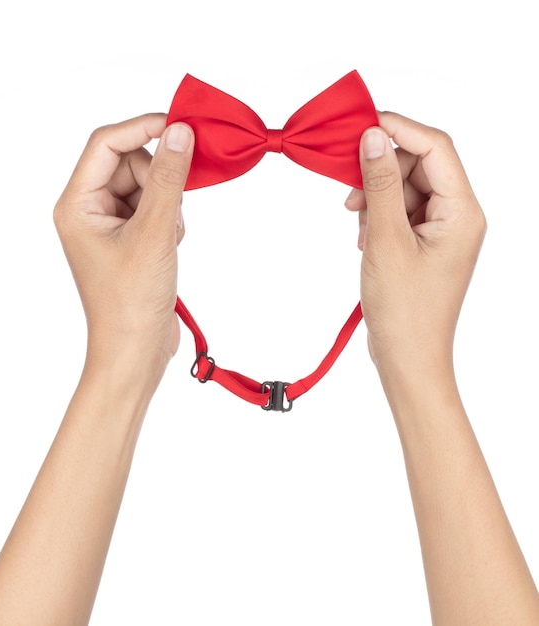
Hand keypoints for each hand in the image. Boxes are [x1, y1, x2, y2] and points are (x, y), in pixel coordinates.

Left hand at [54, 114, 193, 381]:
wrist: (136, 350)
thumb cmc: (130, 304)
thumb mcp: (155, 234)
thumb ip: (169, 180)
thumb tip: (180, 134)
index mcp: (78, 205)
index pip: (106, 144)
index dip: (142, 129)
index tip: (180, 126)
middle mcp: (90, 210)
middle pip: (130, 163)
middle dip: (160, 180)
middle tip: (174, 210)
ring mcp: (112, 225)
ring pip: (147, 185)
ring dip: (169, 203)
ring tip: (170, 237)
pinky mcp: (132, 238)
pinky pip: (156, 207)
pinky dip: (171, 219)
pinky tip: (172, 245)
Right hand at [345, 112, 485, 375]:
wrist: (407, 358)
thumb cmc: (404, 311)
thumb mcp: (386, 240)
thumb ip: (380, 185)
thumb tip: (373, 137)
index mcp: (462, 212)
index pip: (436, 148)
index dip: (399, 129)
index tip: (361, 125)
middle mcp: (457, 216)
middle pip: (419, 165)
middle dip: (381, 169)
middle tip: (348, 185)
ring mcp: (440, 231)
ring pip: (406, 188)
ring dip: (376, 197)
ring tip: (357, 224)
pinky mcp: (422, 244)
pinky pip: (400, 212)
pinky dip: (378, 216)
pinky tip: (364, 238)